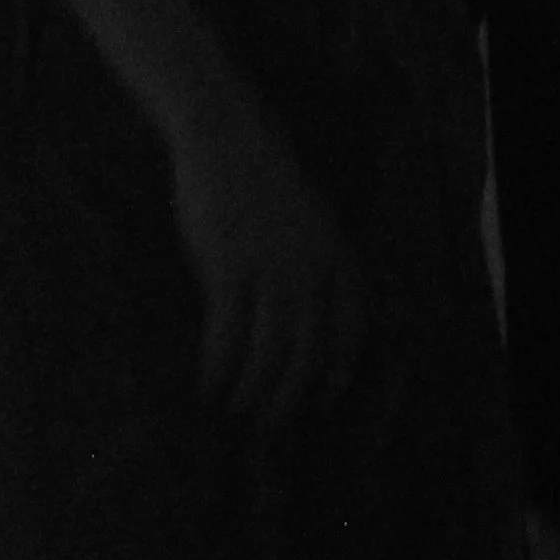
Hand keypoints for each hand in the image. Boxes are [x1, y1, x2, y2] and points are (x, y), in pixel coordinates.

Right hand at [167, 83, 364, 428]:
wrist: (225, 139)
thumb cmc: (261, 181)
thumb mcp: (308, 224)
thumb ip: (315, 269)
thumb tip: (302, 328)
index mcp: (337, 260)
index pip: (349, 334)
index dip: (337, 373)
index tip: (323, 399)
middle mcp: (311, 273)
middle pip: (307, 355)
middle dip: (289, 397)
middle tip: (269, 421)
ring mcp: (270, 273)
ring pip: (269, 356)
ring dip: (253, 393)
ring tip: (236, 410)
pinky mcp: (228, 271)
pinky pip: (227, 338)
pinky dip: (219, 370)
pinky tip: (209, 386)